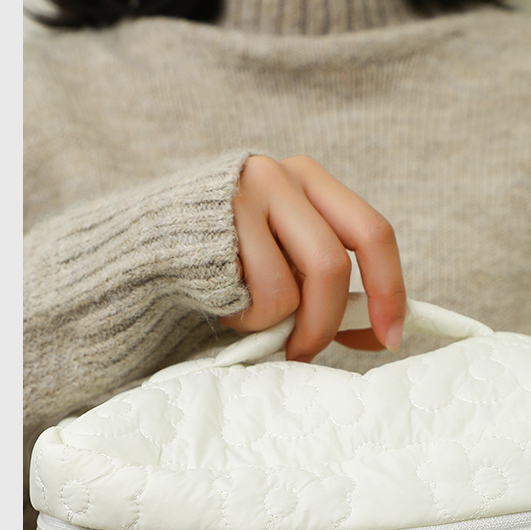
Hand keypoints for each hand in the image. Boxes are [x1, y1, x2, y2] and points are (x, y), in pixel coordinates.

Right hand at [220, 155, 406, 361]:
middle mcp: (284, 176)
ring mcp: (248, 194)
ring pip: (292, 289)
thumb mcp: (282, 252)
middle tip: (311, 352)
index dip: (389, 290)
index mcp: (313, 181)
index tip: (390, 336)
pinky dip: (248, 318)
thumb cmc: (224, 258)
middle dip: (327, 322)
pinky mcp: (216, 223)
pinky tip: (225, 305)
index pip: (373, 233)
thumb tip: (373, 330)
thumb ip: (321, 277)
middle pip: (333, 264)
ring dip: (278, 324)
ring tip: (251, 319)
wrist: (140, 242)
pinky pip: (257, 294)